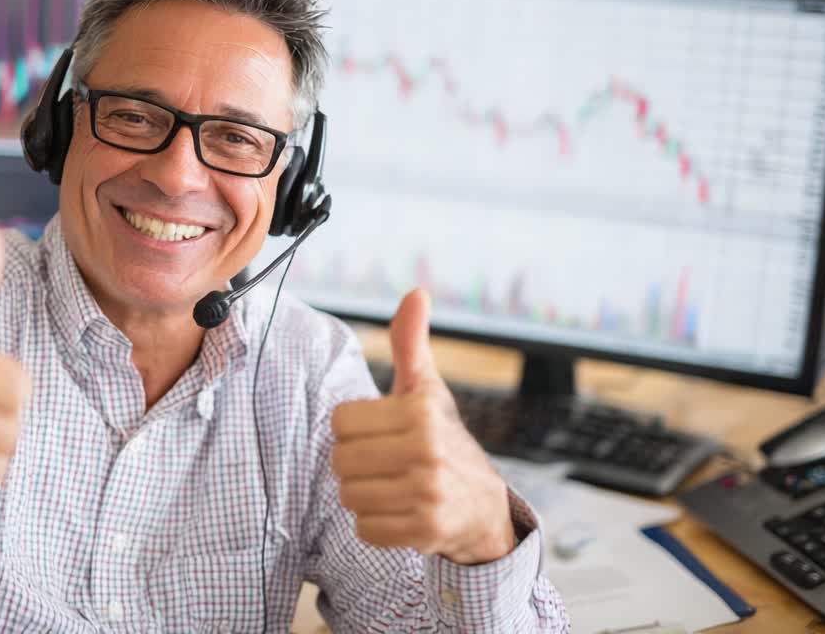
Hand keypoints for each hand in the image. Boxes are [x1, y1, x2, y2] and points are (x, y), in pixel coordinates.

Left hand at [331, 289, 515, 564]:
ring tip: (393, 487)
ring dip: (364, 495)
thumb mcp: (427, 390)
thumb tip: (416, 293)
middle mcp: (427, 451)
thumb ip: (410, 344)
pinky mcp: (425, 530)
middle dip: (356, 464)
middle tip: (386, 463)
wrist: (483, 507)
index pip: (340, 422)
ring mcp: (428, 493)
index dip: (354, 429)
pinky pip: (364, 529)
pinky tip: (400, 512)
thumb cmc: (443, 439)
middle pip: (340, 461)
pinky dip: (375, 525)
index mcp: (420, 412)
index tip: (381, 433)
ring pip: (349, 496)